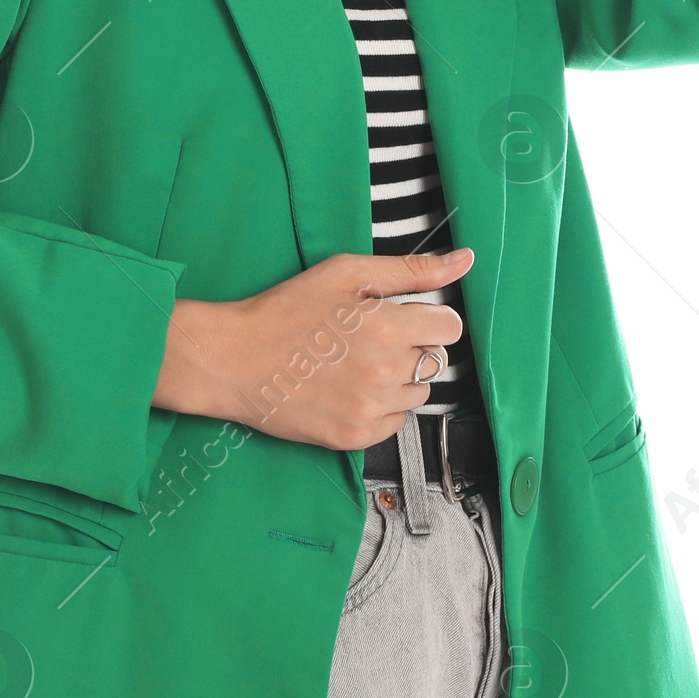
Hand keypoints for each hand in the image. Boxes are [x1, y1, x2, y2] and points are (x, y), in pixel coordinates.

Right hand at [153, 247, 475, 450]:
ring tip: (357, 362)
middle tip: (372, 336)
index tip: (405, 315)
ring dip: (399, 377)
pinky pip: (395, 422)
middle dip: (413, 344)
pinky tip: (349, 386)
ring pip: (418, 392)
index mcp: (386, 328)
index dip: (429, 316)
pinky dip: (381, 405)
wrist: (235, 360)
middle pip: (435, 359)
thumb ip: (410, 269)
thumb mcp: (345, 273)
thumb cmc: (286, 310)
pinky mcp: (355, 437)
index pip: (450, 327)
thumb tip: (463, 260)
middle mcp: (384, 373)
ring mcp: (370, 409)